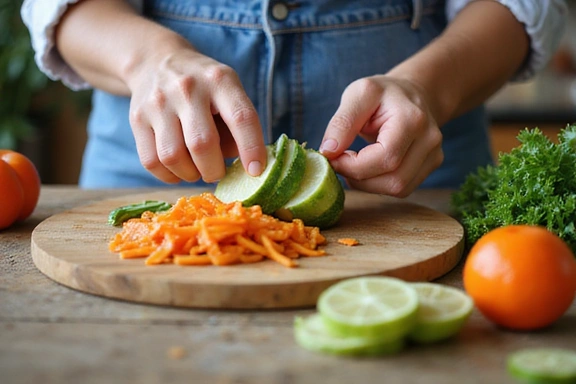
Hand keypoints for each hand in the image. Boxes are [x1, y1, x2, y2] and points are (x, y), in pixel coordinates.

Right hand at [126, 43, 266, 183]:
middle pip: (202, 144)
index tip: (256, 172)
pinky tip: (178, 169)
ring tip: (197, 170)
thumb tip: (246, 168)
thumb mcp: (229, 93)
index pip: (241, 118)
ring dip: (190, 174)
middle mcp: (187, 88)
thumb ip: (239, 128)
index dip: (251, 148)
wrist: (156, 60)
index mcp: (220, 80)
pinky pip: (151, 161)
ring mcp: (158, 102)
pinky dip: (168, 175)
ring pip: (173, 157)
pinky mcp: (137, 118)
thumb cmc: (204, 87)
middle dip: (214, 170)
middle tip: (217, 172)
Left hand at [320, 76, 442, 196]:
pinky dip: (379, 184)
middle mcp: (429, 140)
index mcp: (412, 119)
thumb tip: (328, 152)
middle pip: (393, 180)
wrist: (411, 93)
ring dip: (368, 184)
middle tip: (340, 163)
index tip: (332, 158)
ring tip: (352, 165)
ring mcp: (434, 155)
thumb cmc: (382, 94)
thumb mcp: (357, 94)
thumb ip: (342, 122)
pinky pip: (403, 188)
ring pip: (399, 189)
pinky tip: (368, 168)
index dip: (353, 166)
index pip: (385, 158)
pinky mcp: (431, 166)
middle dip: (359, 178)